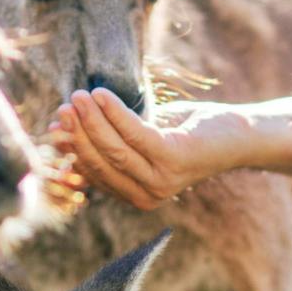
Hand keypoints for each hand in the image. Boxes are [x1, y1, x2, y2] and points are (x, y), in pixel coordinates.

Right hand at [49, 90, 247, 209]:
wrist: (235, 135)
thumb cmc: (184, 132)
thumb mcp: (141, 138)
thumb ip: (109, 138)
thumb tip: (63, 128)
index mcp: (135, 194)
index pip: (93, 173)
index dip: (73, 148)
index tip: (55, 123)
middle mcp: (146, 195)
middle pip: (101, 161)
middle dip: (79, 132)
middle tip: (65, 104)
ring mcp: (161, 180)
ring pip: (114, 149)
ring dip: (93, 120)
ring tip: (79, 96)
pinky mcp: (174, 159)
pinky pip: (135, 134)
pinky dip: (115, 113)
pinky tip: (102, 95)